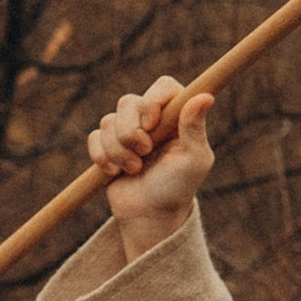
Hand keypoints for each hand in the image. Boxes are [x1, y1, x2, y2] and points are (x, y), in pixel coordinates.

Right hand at [88, 78, 215, 257]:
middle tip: (144, 154)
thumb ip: (195, 127)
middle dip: (130, 132)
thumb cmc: (178, 187)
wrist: (149, 215)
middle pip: (128, 101)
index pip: (164, 86)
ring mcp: (128, 129)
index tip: (152, 125)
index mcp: (177, 116)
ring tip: (134, 170)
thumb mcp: (193, 160)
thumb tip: (206, 95)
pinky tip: (115, 173)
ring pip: (108, 121)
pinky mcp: (107, 144)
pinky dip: (102, 156)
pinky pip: (94, 137)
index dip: (152, 102)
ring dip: (118, 151)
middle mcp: (153, 118)